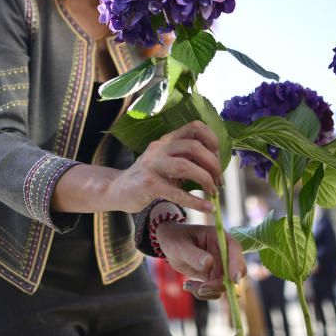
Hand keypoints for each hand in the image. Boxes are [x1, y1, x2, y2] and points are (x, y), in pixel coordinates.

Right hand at [106, 121, 220, 213]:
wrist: (117, 189)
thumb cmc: (148, 177)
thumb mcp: (166, 161)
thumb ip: (185, 158)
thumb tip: (215, 166)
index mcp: (167, 140)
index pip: (195, 127)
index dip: (212, 140)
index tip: (219, 158)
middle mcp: (159, 148)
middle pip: (194, 147)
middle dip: (213, 164)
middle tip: (219, 181)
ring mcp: (152, 165)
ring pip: (186, 166)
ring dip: (206, 180)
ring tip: (213, 192)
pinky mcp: (148, 184)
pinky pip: (177, 193)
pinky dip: (196, 202)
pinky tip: (208, 208)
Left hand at [154, 221, 245, 299]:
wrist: (170, 244)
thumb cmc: (174, 239)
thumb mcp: (179, 246)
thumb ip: (193, 254)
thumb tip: (209, 262)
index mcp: (218, 238)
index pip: (235, 250)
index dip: (237, 265)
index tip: (234, 280)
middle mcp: (223, 252)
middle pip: (233, 272)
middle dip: (219, 284)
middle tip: (201, 289)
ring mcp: (220, 266)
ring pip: (224, 285)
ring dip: (208, 290)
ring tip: (187, 285)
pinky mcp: (213, 276)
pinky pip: (214, 290)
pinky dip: (202, 293)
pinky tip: (188, 285)